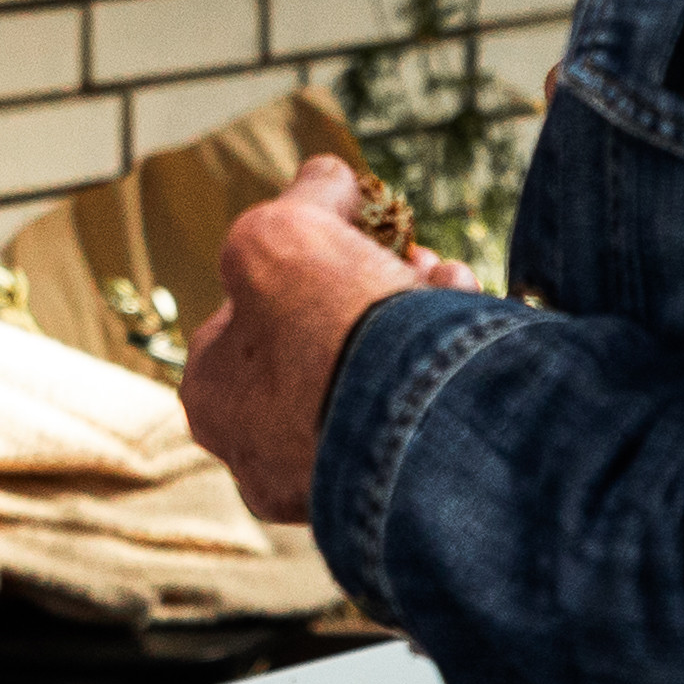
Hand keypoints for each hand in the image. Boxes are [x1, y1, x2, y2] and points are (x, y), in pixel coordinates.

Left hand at [178, 159, 461, 526]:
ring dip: (418, 324)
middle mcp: (256, 450)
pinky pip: (415, 425)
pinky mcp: (386, 506)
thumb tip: (329, 177)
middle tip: (419, 261)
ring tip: (452, 284)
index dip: (309, 260)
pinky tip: (471, 330)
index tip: (359, 235)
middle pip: (322, 348)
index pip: (252, 313)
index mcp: (211, 392)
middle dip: (377, 293)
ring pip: (375, 386)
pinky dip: (445, 375)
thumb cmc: (319, 319)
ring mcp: (323, 485)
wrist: (402, 418)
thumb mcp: (287, 225)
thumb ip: (305, 195)